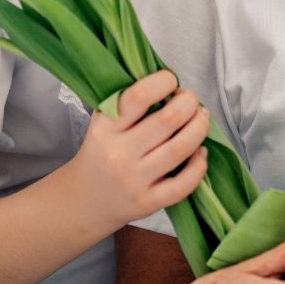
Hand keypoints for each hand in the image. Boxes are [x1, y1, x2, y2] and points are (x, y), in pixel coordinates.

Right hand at [62, 69, 208, 234]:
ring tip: (202, 118)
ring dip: (200, 127)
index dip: (164, 82)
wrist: (82, 202)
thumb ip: (129, 104)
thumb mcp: (103, 125)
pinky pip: (184, 183)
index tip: (171, 81)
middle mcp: (118, 154)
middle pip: (169, 120)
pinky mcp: (148, 202)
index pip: (139, 96)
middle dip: (190, 102)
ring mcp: (133, 180)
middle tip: (191, 101)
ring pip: (181, 148)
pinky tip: (200, 152)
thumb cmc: (101, 154)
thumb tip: (171, 84)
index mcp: (104, 129)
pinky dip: (200, 164)